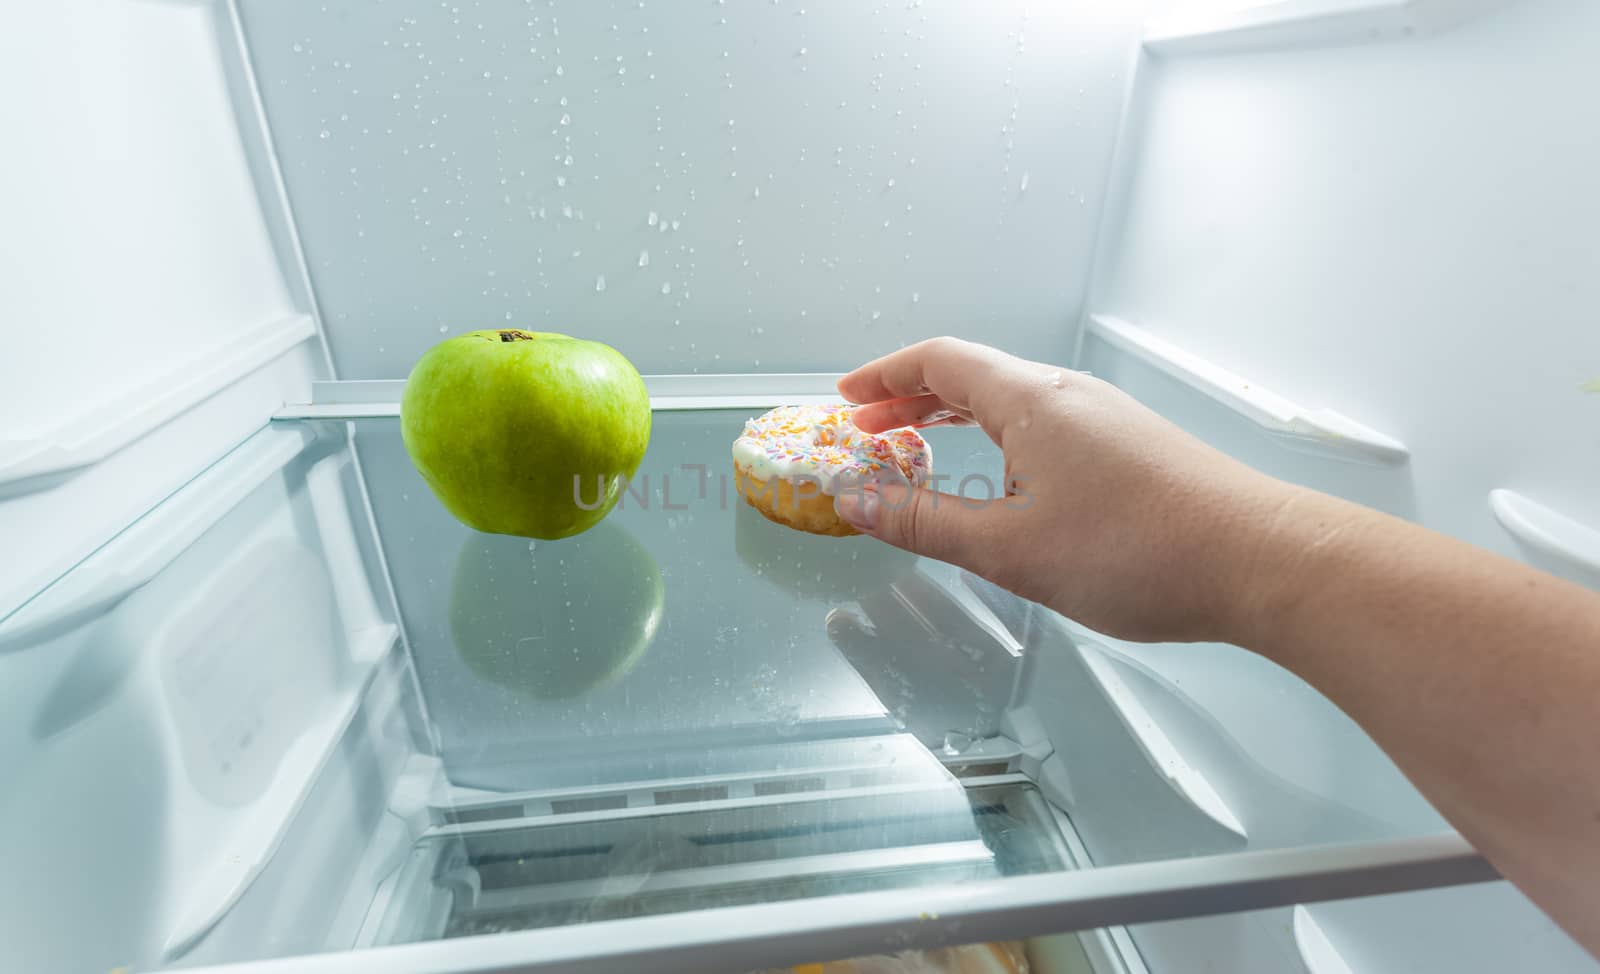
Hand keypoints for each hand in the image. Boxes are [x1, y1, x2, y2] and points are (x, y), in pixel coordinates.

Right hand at [834, 337, 1297, 642]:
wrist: (1260, 561)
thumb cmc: (1134, 551)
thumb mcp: (1010, 548)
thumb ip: (925, 522)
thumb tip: (853, 501)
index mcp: (1031, 400)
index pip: (939, 361)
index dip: (883, 376)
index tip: (844, 399)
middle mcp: (1068, 394)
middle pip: (974, 375)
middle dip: (912, 400)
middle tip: (868, 433)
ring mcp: (1106, 418)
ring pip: (1012, 403)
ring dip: (955, 422)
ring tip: (920, 456)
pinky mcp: (1133, 448)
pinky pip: (1045, 426)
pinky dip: (998, 442)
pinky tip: (1000, 488)